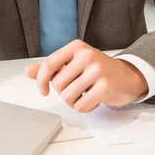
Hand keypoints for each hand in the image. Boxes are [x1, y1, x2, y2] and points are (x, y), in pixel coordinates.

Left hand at [25, 41, 147, 112]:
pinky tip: (93, 99)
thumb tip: (28, 71)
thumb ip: (51, 68)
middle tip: (77, 88)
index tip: (43, 90)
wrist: (127, 76)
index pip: (49, 64)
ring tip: (85, 94)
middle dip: (64, 92)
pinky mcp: (105, 86)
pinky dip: (84, 107)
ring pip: (68, 97)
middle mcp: (86, 55)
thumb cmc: (97, 70)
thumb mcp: (73, 63)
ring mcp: (97, 70)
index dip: (41, 80)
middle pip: (58, 85)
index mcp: (76, 47)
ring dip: (74, 101)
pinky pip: (81, 106)